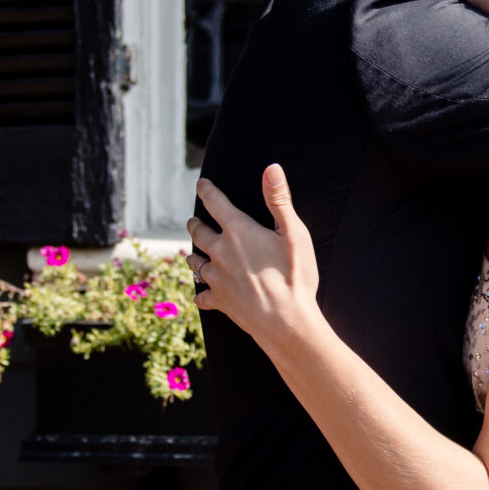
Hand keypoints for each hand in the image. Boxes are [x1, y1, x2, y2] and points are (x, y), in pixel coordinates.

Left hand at [188, 166, 322, 348]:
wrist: (285, 321)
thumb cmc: (294, 275)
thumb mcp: (294, 233)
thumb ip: (279, 199)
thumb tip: (271, 168)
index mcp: (238, 231)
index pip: (215, 202)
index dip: (206, 190)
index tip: (201, 184)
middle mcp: (220, 252)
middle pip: (198, 233)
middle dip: (195, 224)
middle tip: (194, 221)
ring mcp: (217, 278)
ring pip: (195, 262)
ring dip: (194, 255)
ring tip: (193, 253)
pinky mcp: (219, 301)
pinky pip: (202, 296)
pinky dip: (201, 293)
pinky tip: (202, 294)